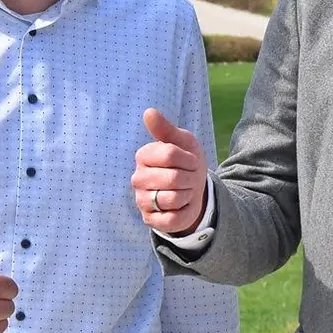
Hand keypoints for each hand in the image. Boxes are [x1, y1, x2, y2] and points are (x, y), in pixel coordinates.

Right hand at [133, 108, 208, 235]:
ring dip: (188, 194)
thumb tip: (149, 112)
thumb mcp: (183, 142)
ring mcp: (142, 200)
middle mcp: (138, 178)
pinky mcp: (150, 220)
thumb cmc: (187, 162)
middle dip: (190, 178)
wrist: (195, 189)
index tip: (190, 160)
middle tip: (188, 177)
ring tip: (184, 191)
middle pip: (174, 178)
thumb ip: (165, 129)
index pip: (170, 154)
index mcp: (144, 156)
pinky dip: (184, 212)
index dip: (188, 158)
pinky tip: (181, 206)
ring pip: (173, 198)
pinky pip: (172, 218)